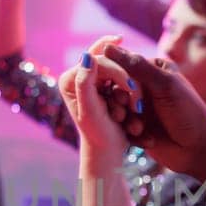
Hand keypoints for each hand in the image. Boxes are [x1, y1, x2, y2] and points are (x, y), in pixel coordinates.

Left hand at [58, 37, 135, 161]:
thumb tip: (87, 55)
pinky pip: (125, 78)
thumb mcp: (90, 110)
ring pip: (121, 69)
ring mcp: (94, 80)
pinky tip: (134, 106)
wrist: (107, 149)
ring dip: (131, 89)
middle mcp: (79, 76)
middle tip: (136, 101)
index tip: (131, 86)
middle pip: (111, 62)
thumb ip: (85, 83)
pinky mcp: (106, 85)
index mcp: (69, 79)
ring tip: (133, 109)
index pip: (98, 61)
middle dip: (126, 81)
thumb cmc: (98, 133)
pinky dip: (132, 91)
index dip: (117, 70)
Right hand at [102, 44, 205, 179]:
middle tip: (123, 112)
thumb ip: (136, 66)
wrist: (200, 150)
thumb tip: (107, 47)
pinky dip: (133, 135)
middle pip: (116, 89)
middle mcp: (146, 88)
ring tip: (137, 128)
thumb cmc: (188, 113)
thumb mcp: (164, 85)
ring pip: (117, 110)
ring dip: (125, 120)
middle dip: (118, 103)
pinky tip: (148, 140)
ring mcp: (142, 109)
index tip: (121, 93)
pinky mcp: (139, 128)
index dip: (116, 79)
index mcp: (153, 70)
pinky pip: (123, 128)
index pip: (123, 67)